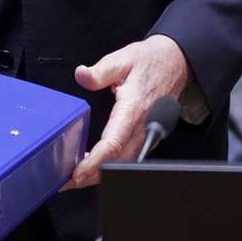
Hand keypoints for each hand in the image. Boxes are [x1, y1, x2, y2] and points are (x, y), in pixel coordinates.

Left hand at [63, 35, 188, 189]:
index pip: (113, 144)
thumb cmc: (149, 61)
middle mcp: (143, 125)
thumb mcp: (121, 59)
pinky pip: (130, 155)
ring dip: (101, 173)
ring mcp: (147, 133)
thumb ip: (100, 71)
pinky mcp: (148, 135)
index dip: (94, 163)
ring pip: (124, 162)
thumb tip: (82, 75)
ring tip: (77, 174)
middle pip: (117, 161)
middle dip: (92, 175)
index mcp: (134, 108)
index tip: (77, 173)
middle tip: (67, 180)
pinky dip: (112, 164)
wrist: (174, 62)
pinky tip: (96, 162)